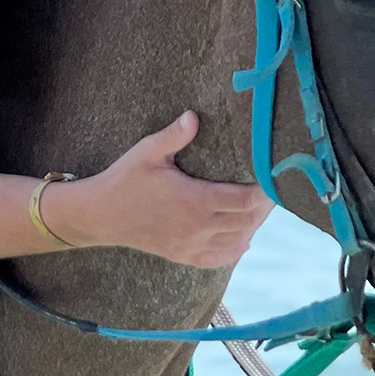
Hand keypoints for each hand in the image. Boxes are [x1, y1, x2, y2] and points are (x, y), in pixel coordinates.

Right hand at [43, 112, 270, 267]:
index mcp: (194, 200)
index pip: (244, 200)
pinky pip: (216, 259)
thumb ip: (174, 136)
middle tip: (273, 193)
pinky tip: (243, 243)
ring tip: (260, 212)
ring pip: (235, 241)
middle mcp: (197, 226)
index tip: (272, 180)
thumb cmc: (125, 180)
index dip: (264, 193)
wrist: (101, 215)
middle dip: (263, 208)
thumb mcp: (147, 152)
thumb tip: (193, 116)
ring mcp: (190, 244)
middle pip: (246, 222)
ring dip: (252, 227)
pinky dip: (234, 252)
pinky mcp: (181, 255)